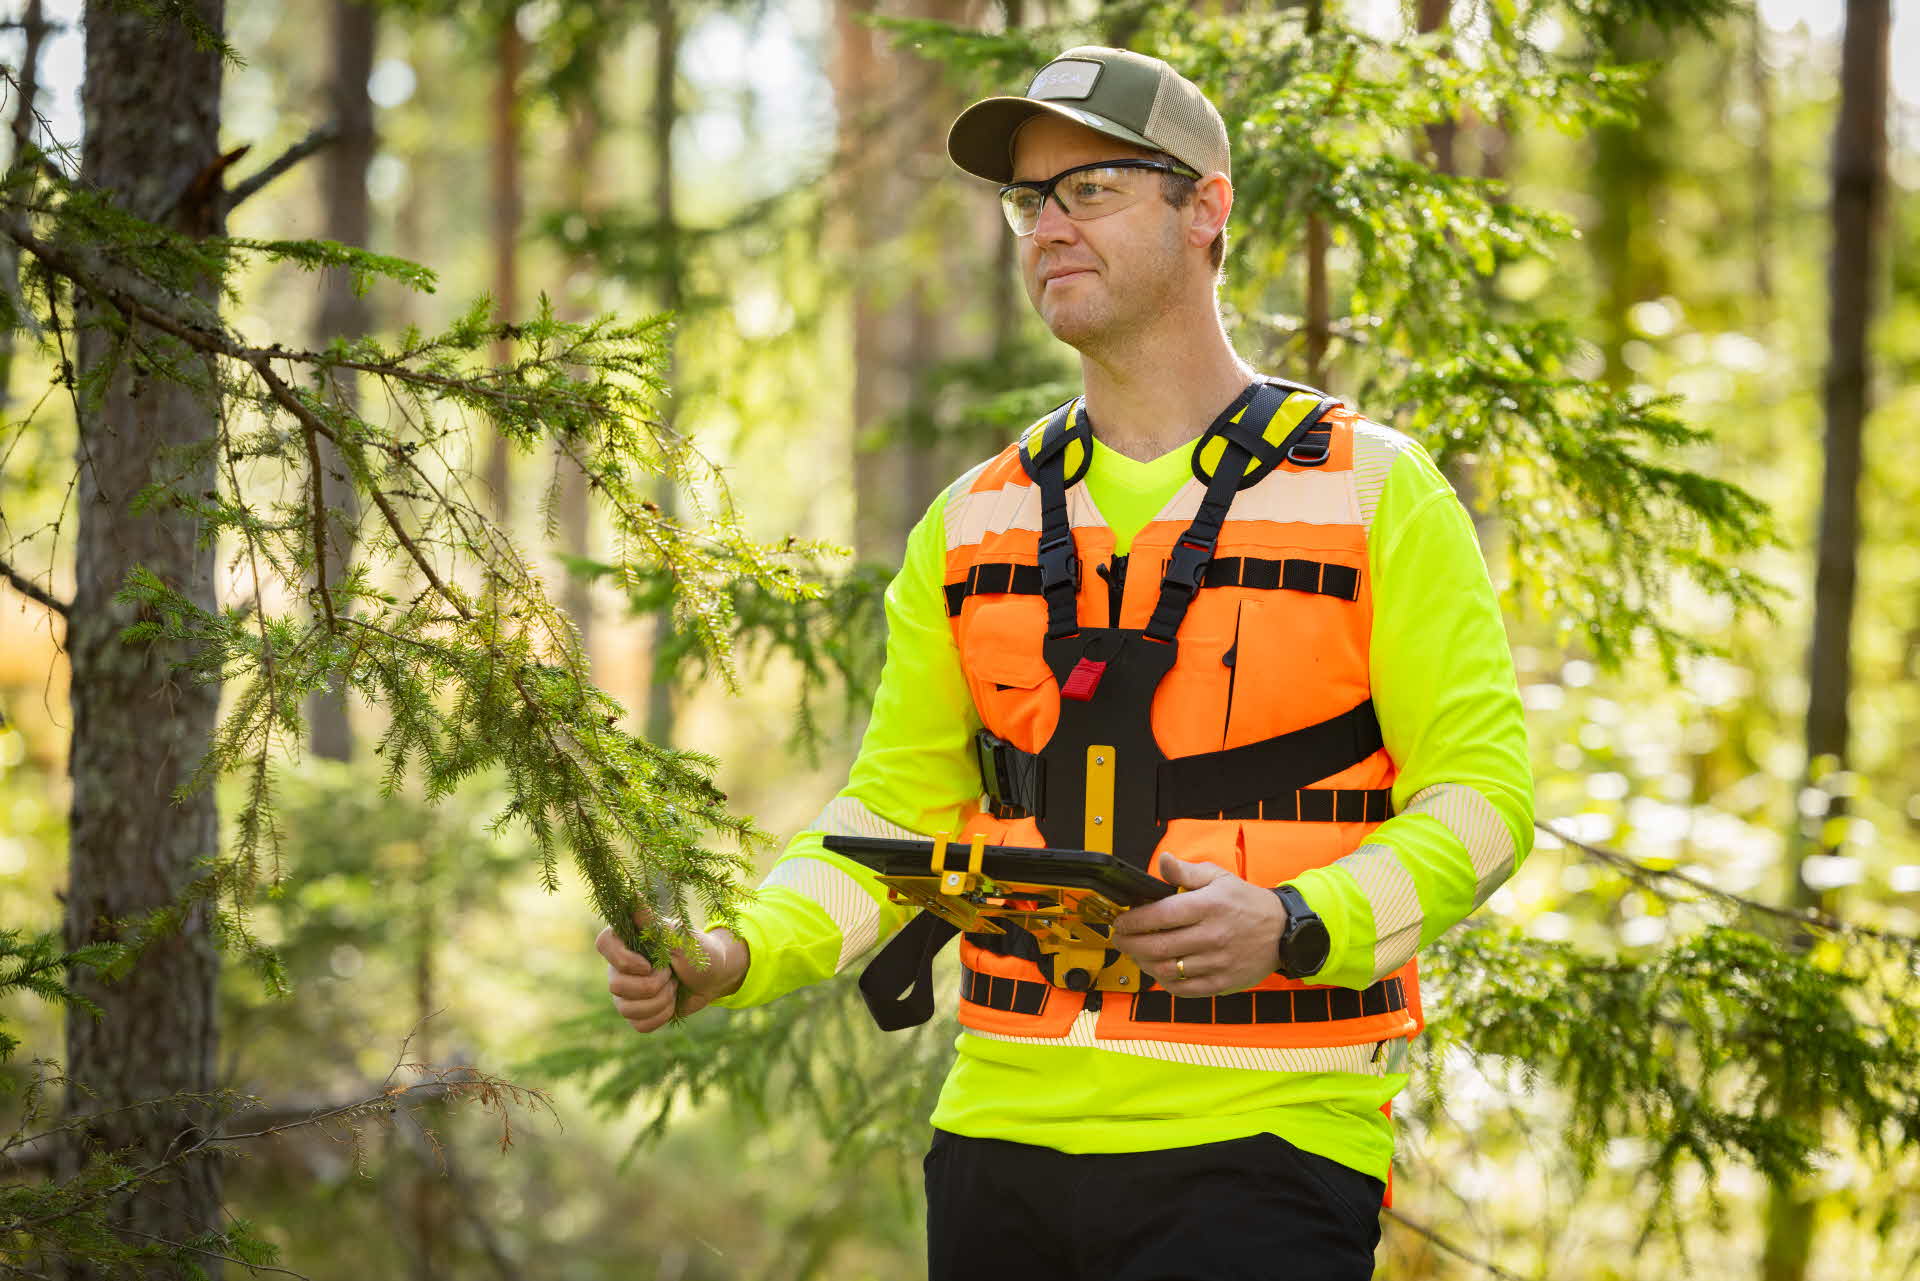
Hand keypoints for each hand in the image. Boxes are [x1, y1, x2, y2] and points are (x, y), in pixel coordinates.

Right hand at [596, 908, 749, 1033]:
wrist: (716, 977)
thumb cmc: (700, 950)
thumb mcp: (680, 936)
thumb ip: (652, 922)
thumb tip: (631, 894)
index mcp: (628, 939)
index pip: (603, 944)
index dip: (623, 960)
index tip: (648, 965)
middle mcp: (620, 964)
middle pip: (616, 986)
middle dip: (654, 985)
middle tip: (672, 973)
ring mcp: (626, 990)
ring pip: (627, 1009)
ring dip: (661, 1001)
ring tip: (674, 987)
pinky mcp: (637, 1011)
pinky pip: (639, 1025)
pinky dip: (661, 1017)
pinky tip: (672, 1003)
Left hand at [1108, 853, 1286, 996]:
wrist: (1283, 931)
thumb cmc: (1247, 902)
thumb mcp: (1218, 877)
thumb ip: (1186, 871)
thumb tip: (1162, 860)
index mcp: (1209, 906)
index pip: (1160, 915)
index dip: (1133, 920)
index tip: (1121, 922)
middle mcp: (1212, 935)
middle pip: (1158, 946)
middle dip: (1129, 944)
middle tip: (1120, 939)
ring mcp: (1217, 962)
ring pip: (1167, 969)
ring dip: (1143, 963)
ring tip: (1136, 953)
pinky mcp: (1222, 982)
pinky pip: (1184, 989)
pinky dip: (1164, 982)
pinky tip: (1157, 970)